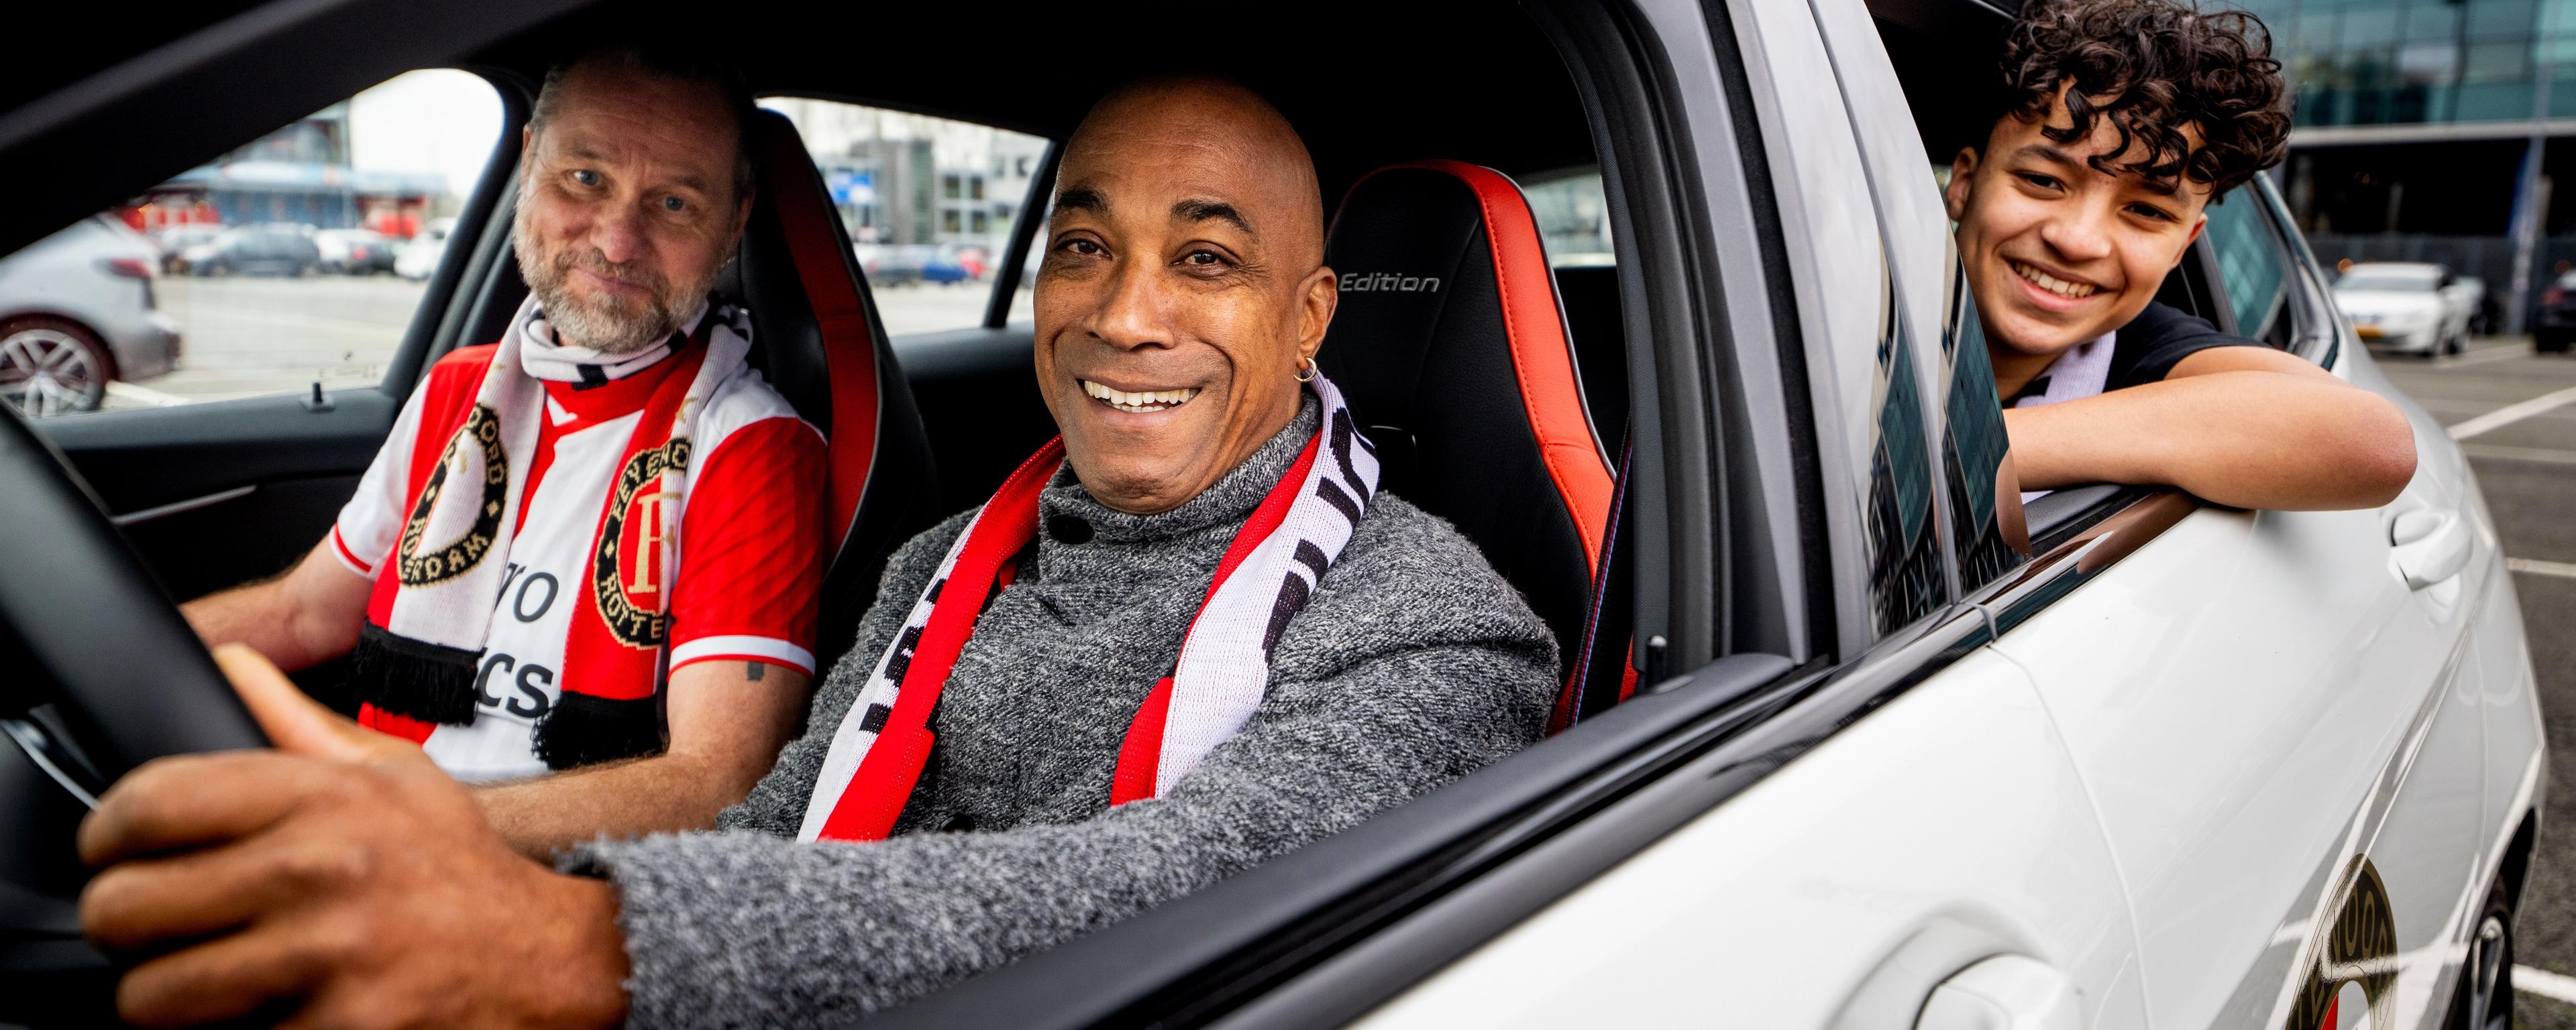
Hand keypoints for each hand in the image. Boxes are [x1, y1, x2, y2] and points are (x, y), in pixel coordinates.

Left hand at [77, 645, 630, 1028]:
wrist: (545, 961)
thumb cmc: (460, 870)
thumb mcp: (396, 777)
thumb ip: (297, 727)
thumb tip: (228, 664)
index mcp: (325, 798)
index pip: (150, 803)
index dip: (106, 835)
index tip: (111, 855)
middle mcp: (321, 871)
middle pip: (128, 907)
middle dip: (127, 926)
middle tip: (155, 930)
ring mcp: (326, 958)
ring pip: (153, 996)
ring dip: (165, 997)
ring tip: (203, 981)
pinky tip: (268, 1013)